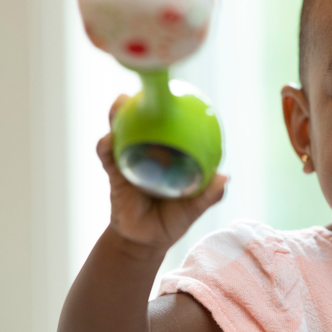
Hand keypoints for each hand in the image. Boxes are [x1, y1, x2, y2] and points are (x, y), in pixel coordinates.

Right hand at [96, 94, 227, 249]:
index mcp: (168, 156)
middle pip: (142, 123)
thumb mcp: (193, 208)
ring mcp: (129, 161)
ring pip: (121, 133)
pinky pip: (108, 157)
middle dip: (140, 103)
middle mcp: (148, 153)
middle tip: (144, 89)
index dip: (169, 109)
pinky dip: (106, 146)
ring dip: (118, 117)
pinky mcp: (114, 174)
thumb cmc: (171, 220)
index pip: (168, 128)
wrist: (145, 242)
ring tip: (120, 103)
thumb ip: (208, 195)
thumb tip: (226, 177)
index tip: (175, 92)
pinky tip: (107, 140)